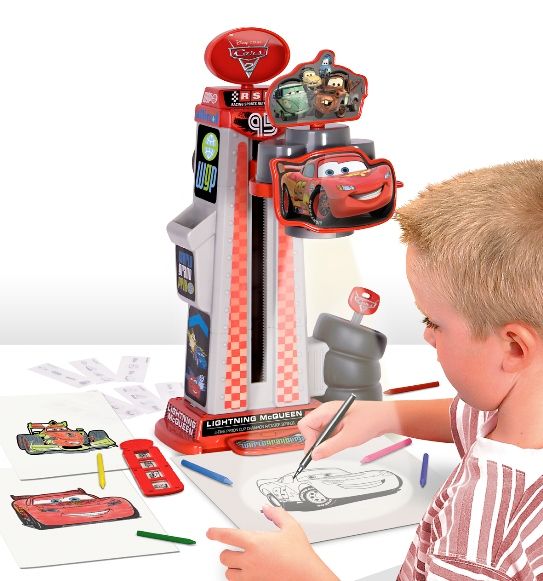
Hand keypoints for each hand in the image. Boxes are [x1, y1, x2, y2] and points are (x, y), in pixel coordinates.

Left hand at [207, 505, 337, 580]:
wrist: (308, 577)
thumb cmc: (300, 555)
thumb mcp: (291, 527)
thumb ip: (277, 514)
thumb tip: (267, 508)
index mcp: (255, 542)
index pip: (227, 536)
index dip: (216, 533)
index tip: (210, 532)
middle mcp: (250, 561)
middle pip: (224, 557)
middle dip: (226, 552)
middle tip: (233, 549)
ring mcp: (252, 577)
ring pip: (229, 573)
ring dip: (231, 567)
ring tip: (240, 563)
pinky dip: (240, 579)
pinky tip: (248, 574)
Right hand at [297, 400, 391, 459]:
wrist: (385, 417)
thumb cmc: (370, 420)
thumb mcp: (349, 437)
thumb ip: (330, 447)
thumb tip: (315, 455)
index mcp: (327, 410)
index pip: (305, 424)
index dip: (308, 439)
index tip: (316, 451)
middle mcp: (327, 412)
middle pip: (310, 429)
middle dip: (315, 442)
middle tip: (324, 452)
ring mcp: (333, 417)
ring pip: (318, 432)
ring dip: (324, 442)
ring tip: (337, 445)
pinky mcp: (338, 422)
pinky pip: (327, 433)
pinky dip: (330, 440)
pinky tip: (340, 442)